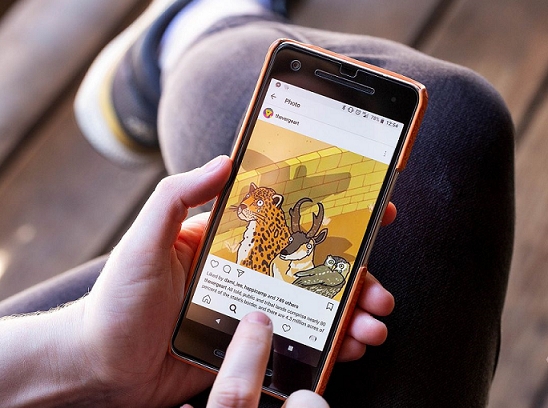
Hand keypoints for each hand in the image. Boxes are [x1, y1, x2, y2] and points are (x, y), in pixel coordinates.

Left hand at [71, 155, 393, 405]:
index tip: (371, 210)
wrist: (100, 366)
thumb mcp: (144, 242)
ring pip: (313, 308)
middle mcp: (246, 273)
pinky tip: (349, 348)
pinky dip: (327, 345)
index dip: (331, 216)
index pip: (289, 221)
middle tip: (378, 288)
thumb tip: (223, 161)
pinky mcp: (249, 349)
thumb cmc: (116, 301)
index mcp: (228, 242)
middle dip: (354, 276)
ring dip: (350, 313)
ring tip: (374, 324)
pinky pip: (296, 343)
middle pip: (312, 268)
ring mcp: (251, 311)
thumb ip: (176, 198)